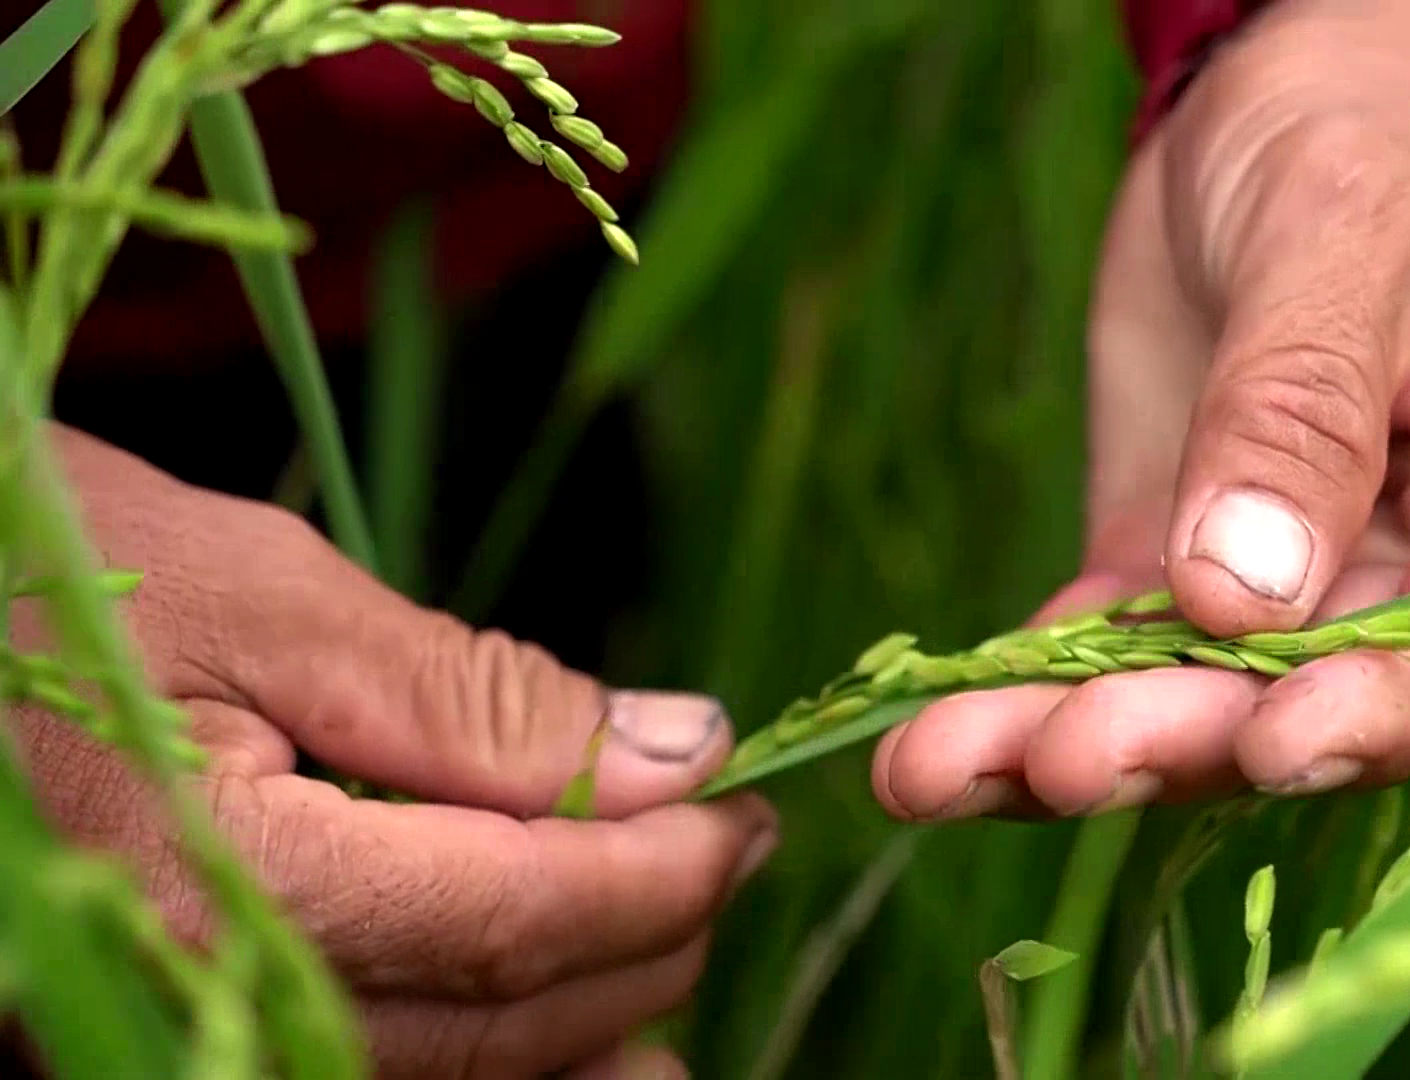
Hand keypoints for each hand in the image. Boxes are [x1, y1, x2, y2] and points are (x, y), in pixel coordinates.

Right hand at [10, 426, 776, 1078]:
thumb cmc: (61, 582)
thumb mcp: (271, 597)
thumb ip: (474, 696)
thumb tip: (674, 750)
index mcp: (236, 884)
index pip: (521, 915)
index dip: (662, 869)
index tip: (746, 801)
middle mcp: (214, 1002)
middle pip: (507, 1017)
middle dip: (652, 932)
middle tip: (735, 841)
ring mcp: (192, 1039)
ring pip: (459, 1073)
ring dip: (595, 1014)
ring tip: (686, 935)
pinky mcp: (186, 1030)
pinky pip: (385, 1073)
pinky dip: (502, 1052)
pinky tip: (582, 1027)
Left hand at [872, 0, 1409, 819]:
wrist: (1276, 100)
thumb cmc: (1365, 137)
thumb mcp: (1345, 241)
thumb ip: (1302, 412)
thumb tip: (1243, 596)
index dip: (1376, 710)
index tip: (1268, 742)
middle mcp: (1407, 564)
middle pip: (1304, 697)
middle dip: (1182, 740)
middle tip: (1065, 761)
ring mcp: (1278, 576)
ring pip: (1180, 694)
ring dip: (1064, 744)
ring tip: (933, 775)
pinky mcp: (1167, 559)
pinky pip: (1097, 646)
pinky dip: (1018, 692)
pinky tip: (927, 745)